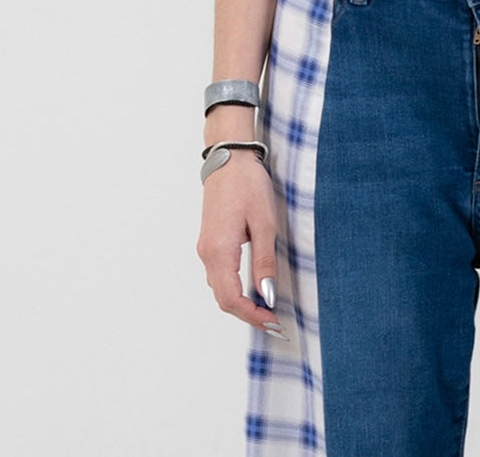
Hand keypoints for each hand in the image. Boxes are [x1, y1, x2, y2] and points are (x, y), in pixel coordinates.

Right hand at [196, 154, 284, 334]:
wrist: (229, 158)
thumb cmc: (248, 184)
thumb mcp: (264, 222)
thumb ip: (264, 261)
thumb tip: (266, 295)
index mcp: (219, 251)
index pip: (231, 299)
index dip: (252, 316)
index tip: (273, 322)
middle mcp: (207, 254)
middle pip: (223, 298)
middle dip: (247, 314)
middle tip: (273, 321)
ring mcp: (206, 248)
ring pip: (220, 288)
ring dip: (240, 303)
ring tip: (266, 308)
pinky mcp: (210, 241)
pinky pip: (219, 274)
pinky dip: (234, 288)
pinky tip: (253, 287)